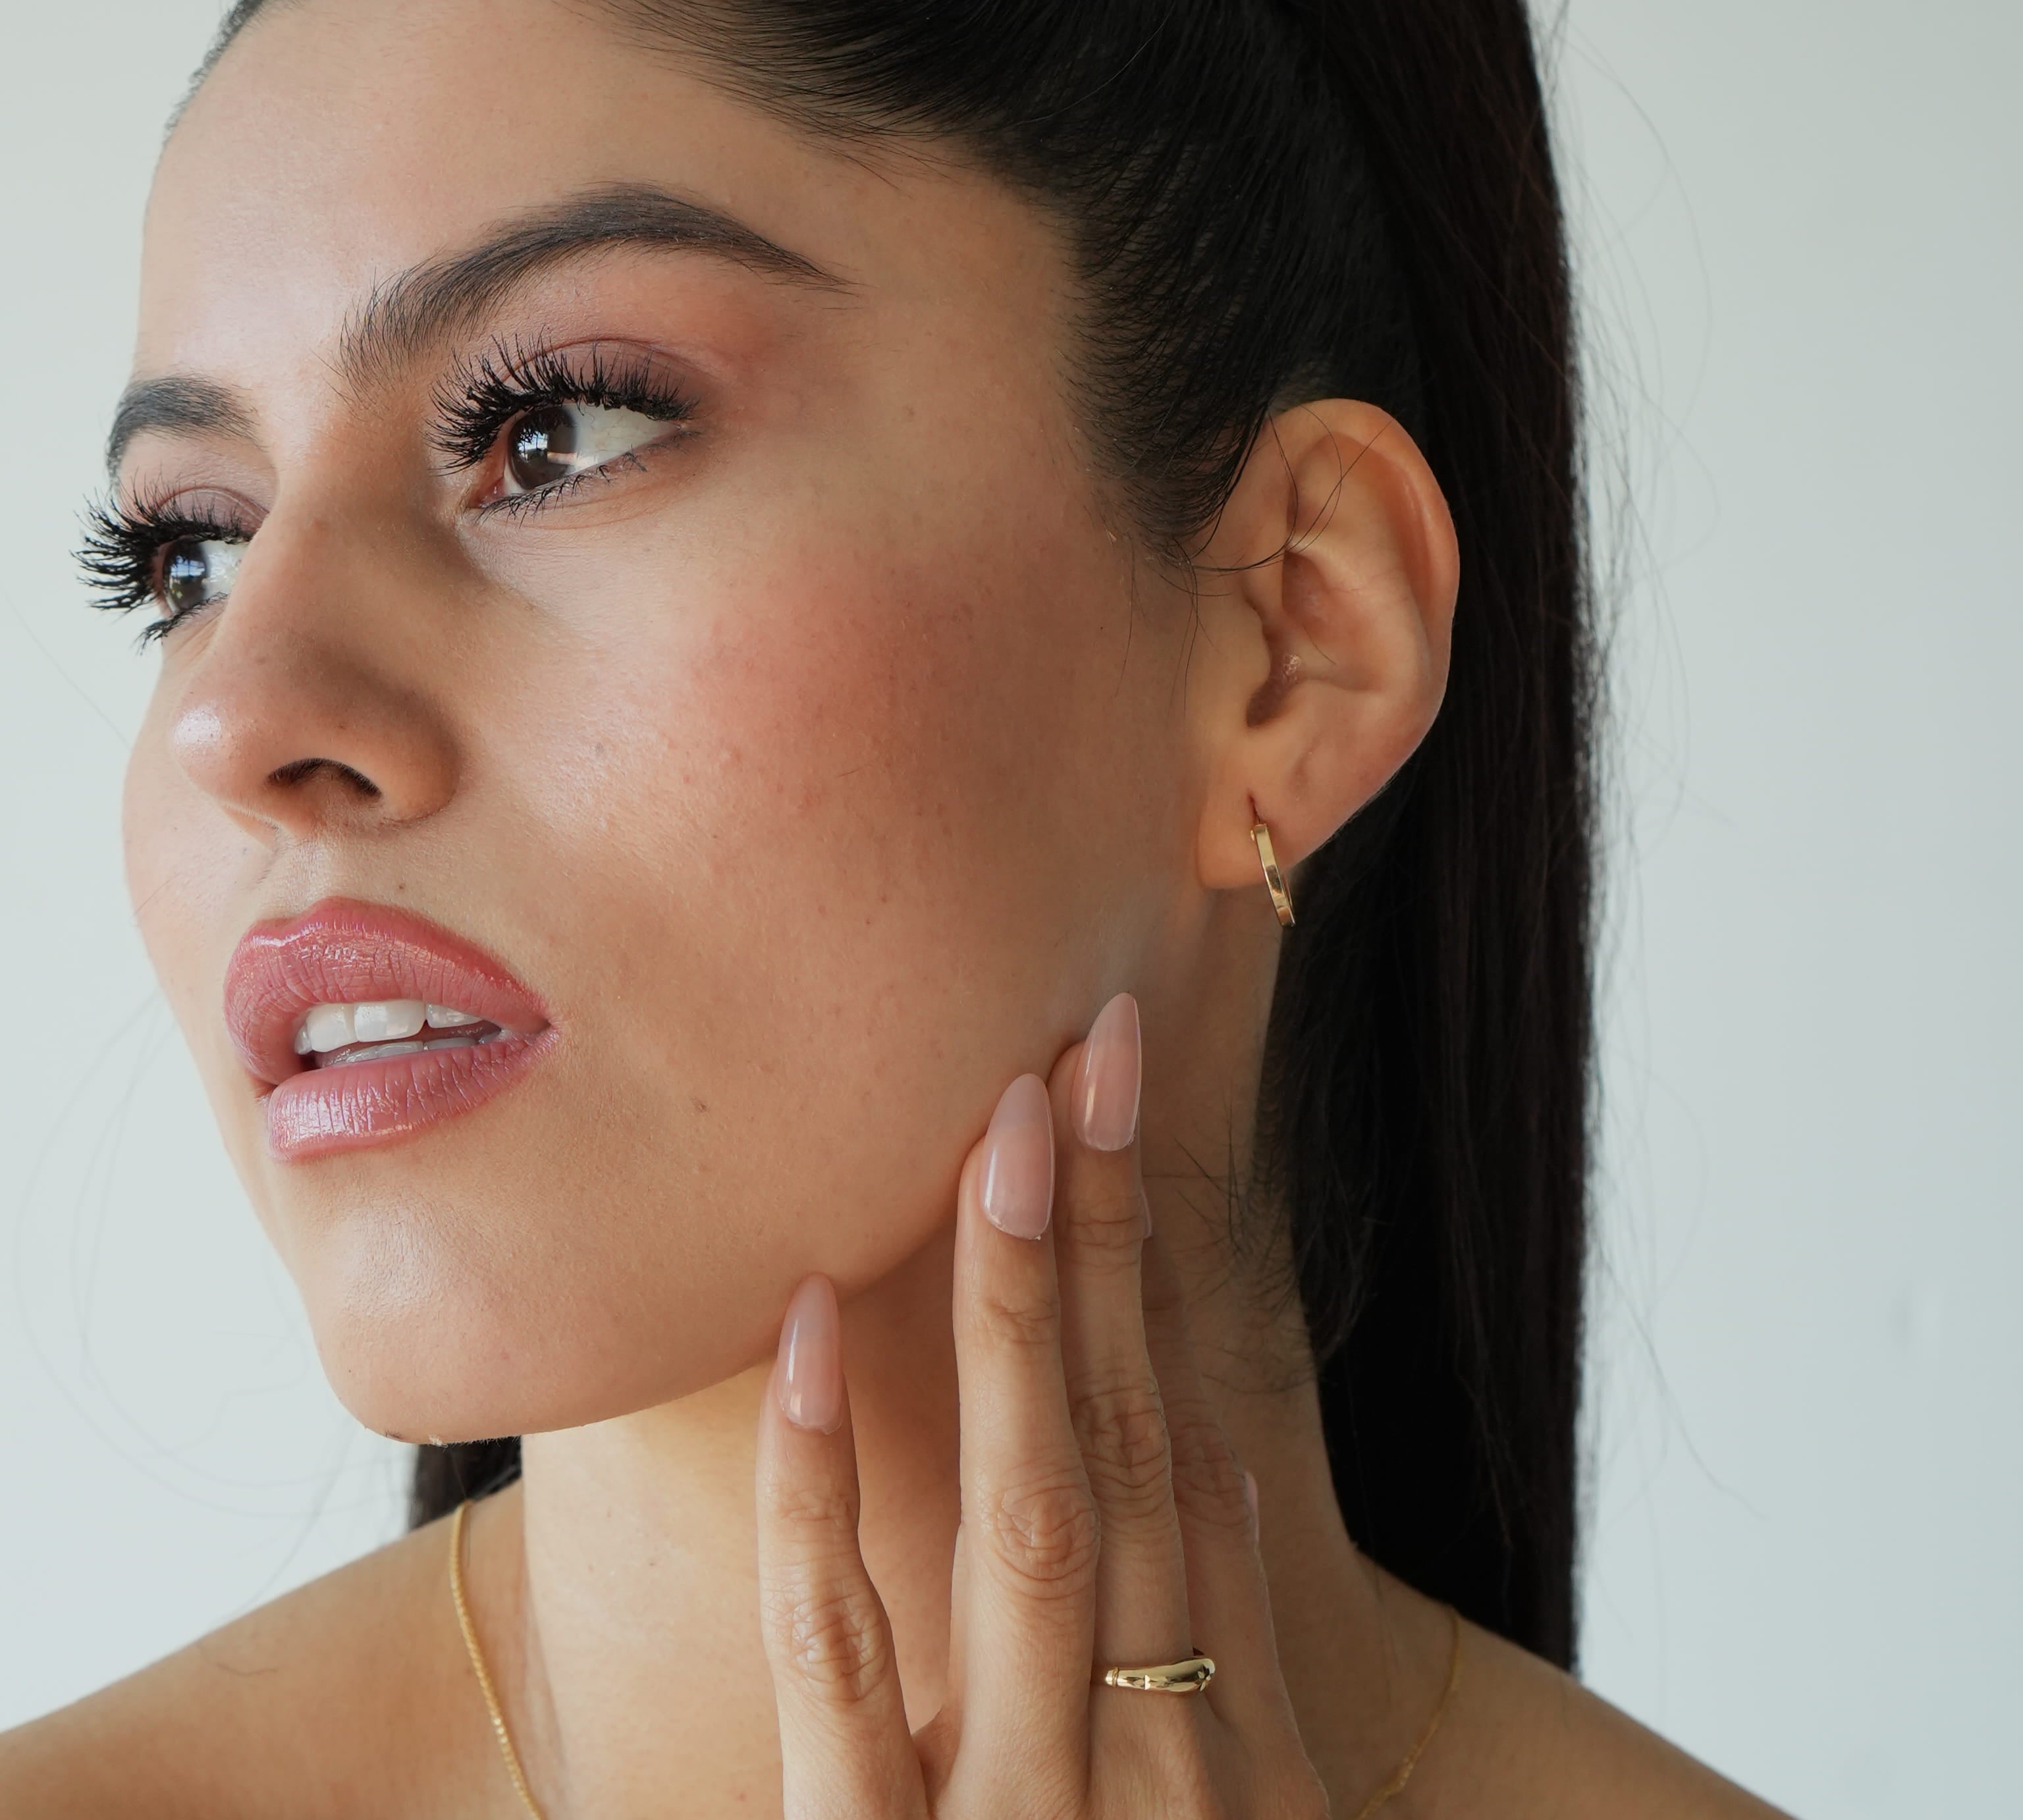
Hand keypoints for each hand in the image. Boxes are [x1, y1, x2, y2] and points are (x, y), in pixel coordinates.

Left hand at [753, 992, 1328, 1819]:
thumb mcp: (1251, 1818)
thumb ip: (1230, 1659)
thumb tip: (1211, 1453)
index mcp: (1223, 1738)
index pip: (1178, 1451)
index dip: (1144, 1272)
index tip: (1114, 1113)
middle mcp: (1140, 1749)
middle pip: (1125, 1444)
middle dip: (1106, 1237)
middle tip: (1090, 1046)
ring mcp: (1016, 1808)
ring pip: (1026, 1518)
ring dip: (1018, 1307)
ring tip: (1006, 1127)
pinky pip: (834, 1656)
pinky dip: (820, 1488)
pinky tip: (807, 1328)